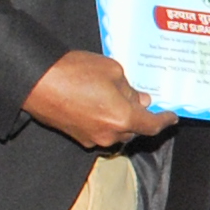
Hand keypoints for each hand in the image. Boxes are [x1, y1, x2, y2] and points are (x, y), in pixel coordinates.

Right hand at [24, 49, 176, 149]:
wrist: (37, 82)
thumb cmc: (75, 72)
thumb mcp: (112, 71)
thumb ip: (130, 89)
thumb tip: (140, 99)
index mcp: (123, 119)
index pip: (151, 126)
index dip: (164, 121)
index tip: (172, 118)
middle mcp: (109, 134)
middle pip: (134, 130)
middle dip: (139, 115)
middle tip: (140, 97)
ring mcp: (91, 138)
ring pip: (116, 131)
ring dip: (121, 118)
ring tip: (115, 96)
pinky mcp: (76, 136)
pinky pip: (99, 129)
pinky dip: (104, 119)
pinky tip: (98, 102)